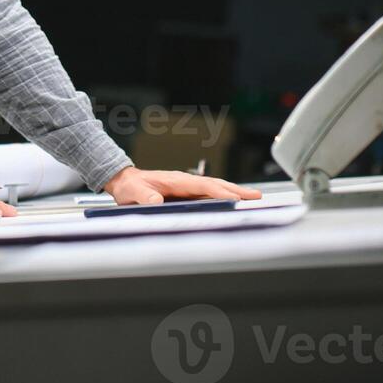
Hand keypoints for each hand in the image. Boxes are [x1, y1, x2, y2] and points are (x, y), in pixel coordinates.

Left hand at [103, 166, 261, 204]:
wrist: (126, 181)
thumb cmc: (130, 187)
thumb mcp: (133, 193)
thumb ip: (143, 197)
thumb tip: (156, 201)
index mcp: (176, 180)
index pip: (203, 186)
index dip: (219, 192)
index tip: (235, 199)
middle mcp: (185, 181)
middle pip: (216, 185)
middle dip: (236, 190)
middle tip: (256, 197)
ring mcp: (188, 186)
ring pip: (215, 188)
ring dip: (234, 192)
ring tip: (253, 198)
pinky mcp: (187, 192)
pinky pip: (209, 193)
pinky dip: (224, 196)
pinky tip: (234, 201)